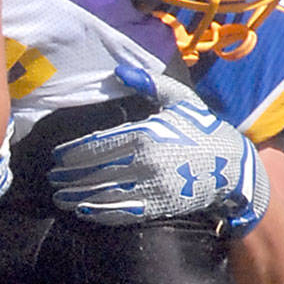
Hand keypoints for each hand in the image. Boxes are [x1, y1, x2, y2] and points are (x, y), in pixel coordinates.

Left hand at [48, 60, 270, 235]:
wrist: (232, 166)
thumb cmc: (202, 129)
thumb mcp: (179, 100)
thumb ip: (149, 84)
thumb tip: (120, 71)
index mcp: (146, 134)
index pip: (98, 145)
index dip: (73, 153)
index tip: (57, 157)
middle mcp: (144, 162)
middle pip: (95, 170)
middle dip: (70, 176)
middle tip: (52, 179)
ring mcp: (151, 186)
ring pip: (103, 193)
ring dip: (77, 196)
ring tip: (59, 197)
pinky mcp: (158, 206)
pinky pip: (121, 211)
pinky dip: (98, 212)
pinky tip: (82, 210)